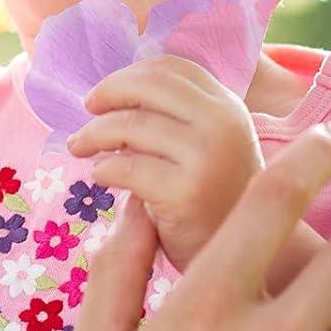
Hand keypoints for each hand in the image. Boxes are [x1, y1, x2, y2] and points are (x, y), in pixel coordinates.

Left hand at [67, 54, 263, 271]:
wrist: (250, 262)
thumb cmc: (212, 198)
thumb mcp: (205, 145)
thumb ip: (174, 116)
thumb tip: (106, 90)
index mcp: (228, 106)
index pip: (172, 68)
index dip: (130, 74)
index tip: (105, 94)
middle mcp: (224, 124)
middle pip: (149, 85)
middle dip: (108, 92)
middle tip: (86, 110)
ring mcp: (209, 157)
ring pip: (130, 124)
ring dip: (93, 133)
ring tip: (80, 146)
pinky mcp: (187, 192)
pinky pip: (125, 167)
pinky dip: (103, 168)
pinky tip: (102, 177)